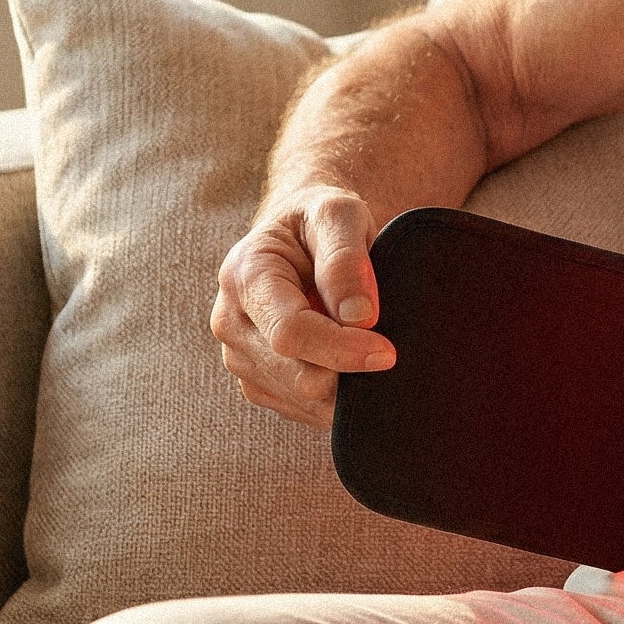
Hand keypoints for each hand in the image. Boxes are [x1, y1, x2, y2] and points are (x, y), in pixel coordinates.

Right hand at [210, 186, 394, 430]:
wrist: (301, 234)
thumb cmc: (321, 218)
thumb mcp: (339, 214)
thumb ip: (346, 259)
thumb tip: (360, 316)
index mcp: (246, 275)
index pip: (290, 333)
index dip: (342, 349)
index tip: (387, 353)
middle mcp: (231, 320)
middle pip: (295, 374)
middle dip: (349, 373)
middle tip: (391, 352)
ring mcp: (239, 355)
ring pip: (298, 399)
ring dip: (344, 388)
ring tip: (371, 349)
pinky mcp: (257, 379)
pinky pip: (299, 409)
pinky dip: (333, 398)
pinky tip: (354, 368)